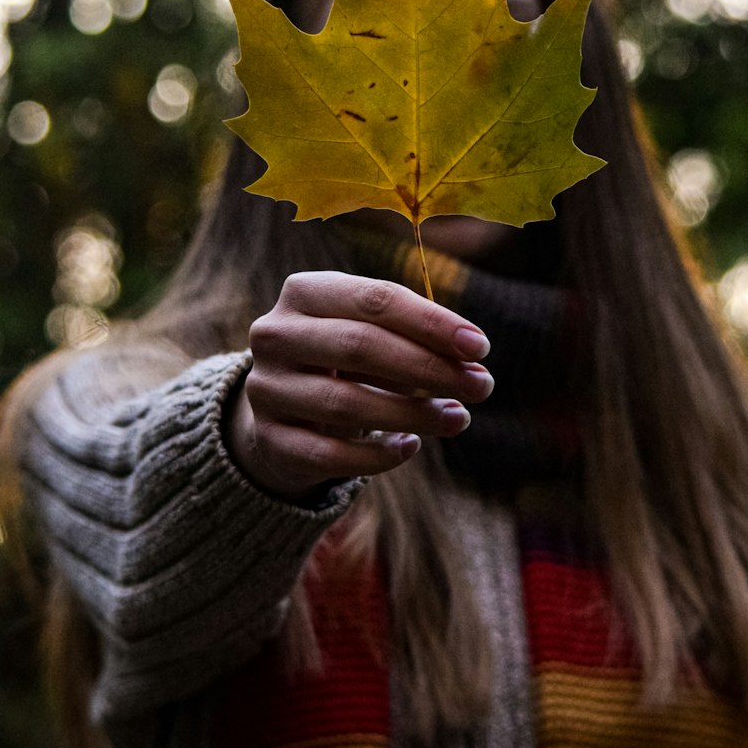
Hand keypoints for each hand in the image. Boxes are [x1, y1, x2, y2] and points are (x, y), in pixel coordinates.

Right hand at [223, 270, 493, 502]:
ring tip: (457, 418)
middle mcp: (275, 335)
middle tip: (480, 386)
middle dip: (429, 367)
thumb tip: (473, 362)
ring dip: (413, 414)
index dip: (432, 323)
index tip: (480, 347)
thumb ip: (417, 339)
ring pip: (345, 404)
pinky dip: (378, 455)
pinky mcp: (269, 439)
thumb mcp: (372, 333)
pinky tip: (410, 447)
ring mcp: (266, 389)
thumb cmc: (345, 360)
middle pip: (360, 346)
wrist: (284, 409)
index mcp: (305, 292)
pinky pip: (330, 454)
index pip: (375, 299)